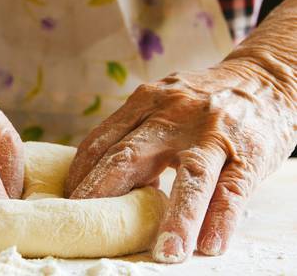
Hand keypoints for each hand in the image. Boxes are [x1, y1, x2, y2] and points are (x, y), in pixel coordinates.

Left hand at [65, 57, 294, 262]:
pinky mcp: (249, 152)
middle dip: (104, 194)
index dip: (80, 175)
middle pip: (131, 156)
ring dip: (176, 218)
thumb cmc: (201, 101)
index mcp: (146, 103)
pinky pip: (233, 189)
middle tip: (86, 227)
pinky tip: (209, 244)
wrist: (262, 78)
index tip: (68, 202)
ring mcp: (213, 133)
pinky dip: (220, 218)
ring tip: (165, 252)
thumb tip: (99, 174)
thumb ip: (134, 133)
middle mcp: (174, 114)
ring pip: (191, 176)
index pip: (101, 141)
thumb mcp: (162, 104)